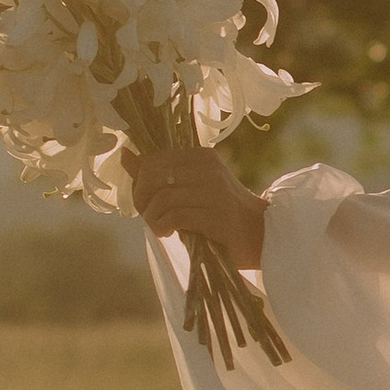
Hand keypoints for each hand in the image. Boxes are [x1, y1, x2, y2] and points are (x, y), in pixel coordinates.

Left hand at [122, 133, 266, 271]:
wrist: (263, 234)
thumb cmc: (223, 212)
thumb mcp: (193, 186)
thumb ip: (162, 172)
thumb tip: (126, 156)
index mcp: (202, 156)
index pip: (154, 159)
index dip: (140, 182)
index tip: (146, 201)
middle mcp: (208, 168)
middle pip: (154, 176)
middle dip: (142, 199)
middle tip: (149, 216)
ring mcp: (214, 191)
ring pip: (162, 198)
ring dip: (152, 217)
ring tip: (160, 228)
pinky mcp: (215, 215)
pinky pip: (175, 216)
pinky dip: (164, 226)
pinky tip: (168, 233)